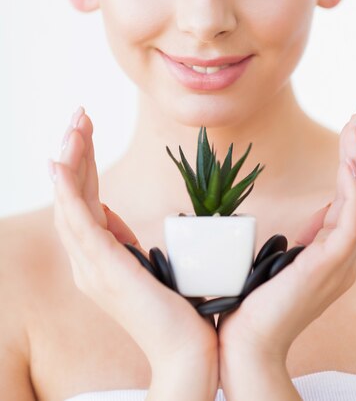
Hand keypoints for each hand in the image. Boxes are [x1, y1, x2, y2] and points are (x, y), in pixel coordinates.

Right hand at [50, 107, 217, 375]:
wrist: (190, 347)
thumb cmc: (176, 307)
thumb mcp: (145, 261)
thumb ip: (123, 238)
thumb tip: (110, 212)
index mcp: (97, 254)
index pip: (83, 197)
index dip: (82, 160)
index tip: (87, 127)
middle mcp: (86, 259)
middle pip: (72, 193)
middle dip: (75, 150)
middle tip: (79, 113)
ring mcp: (90, 265)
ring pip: (70, 200)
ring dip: (70, 158)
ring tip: (75, 123)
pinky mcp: (102, 268)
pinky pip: (76, 220)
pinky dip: (66, 188)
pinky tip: (61, 161)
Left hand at [217, 108, 355, 371]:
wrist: (244, 342)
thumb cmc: (257, 300)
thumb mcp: (288, 255)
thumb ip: (310, 234)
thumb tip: (324, 209)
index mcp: (336, 251)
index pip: (354, 197)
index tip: (352, 128)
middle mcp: (346, 255)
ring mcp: (342, 262)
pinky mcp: (331, 267)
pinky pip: (353, 221)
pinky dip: (355, 189)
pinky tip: (350, 162)